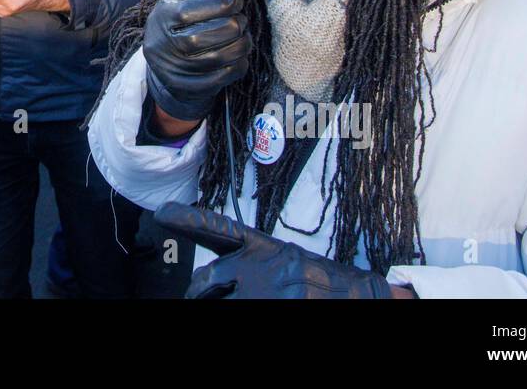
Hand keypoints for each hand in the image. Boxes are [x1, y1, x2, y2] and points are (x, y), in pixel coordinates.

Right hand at [143, 0, 249, 123]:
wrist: (163, 65)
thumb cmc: (175, 22)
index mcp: (161, 19)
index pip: (190, 12)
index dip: (218, 5)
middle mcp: (164, 46)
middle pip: (204, 37)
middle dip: (232, 25)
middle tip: (242, 17)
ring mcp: (176, 70)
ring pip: (216, 58)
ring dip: (240, 44)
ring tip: (246, 34)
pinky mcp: (190, 87)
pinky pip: (220, 78)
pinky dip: (238, 65)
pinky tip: (242, 55)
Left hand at [154, 202, 394, 298]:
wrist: (364, 298)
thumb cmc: (326, 284)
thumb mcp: (287, 263)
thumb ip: (253, 266)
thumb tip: (218, 280)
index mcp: (265, 247)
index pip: (219, 228)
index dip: (188, 219)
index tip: (161, 211)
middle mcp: (264, 265)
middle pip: (208, 277)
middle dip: (199, 291)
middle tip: (198, 296)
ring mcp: (270, 290)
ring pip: (221, 300)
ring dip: (219, 305)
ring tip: (230, 303)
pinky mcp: (282, 307)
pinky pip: (240, 314)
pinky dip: (236, 314)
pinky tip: (245, 308)